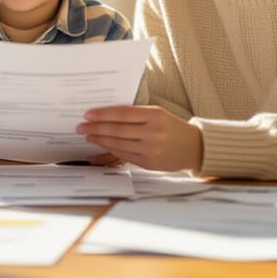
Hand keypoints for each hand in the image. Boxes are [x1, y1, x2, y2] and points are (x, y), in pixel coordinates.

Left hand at [76, 105, 203, 171]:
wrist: (195, 147)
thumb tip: (105, 115)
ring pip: (118, 144)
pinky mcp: (149, 163)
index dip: (103, 114)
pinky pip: (124, 156)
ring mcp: (151, 150)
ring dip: (100, 140)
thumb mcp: (157, 114)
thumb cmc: (172, 127)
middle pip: (117, 130)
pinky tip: (101, 146)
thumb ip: (135, 115)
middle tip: (81, 126)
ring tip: (89, 135)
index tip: (88, 114)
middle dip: (96, 128)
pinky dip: (110, 150)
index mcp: (155, 115)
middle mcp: (153, 133)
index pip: (123, 113)